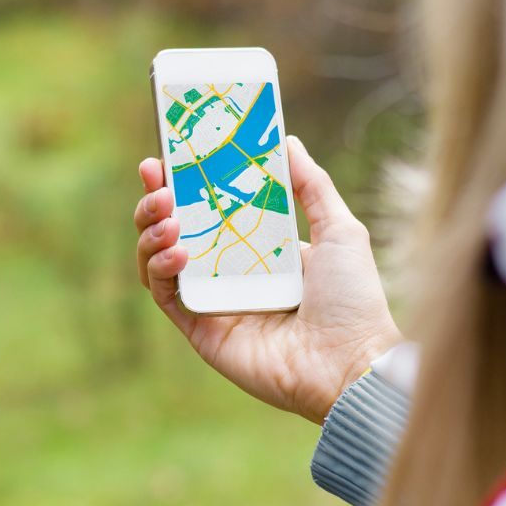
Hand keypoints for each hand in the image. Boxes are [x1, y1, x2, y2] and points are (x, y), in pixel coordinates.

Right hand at [133, 135, 401, 423]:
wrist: (350, 363)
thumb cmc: (354, 301)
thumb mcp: (341, 231)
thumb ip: (313, 186)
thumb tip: (286, 142)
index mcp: (260, 249)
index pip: (211, 208)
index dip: (187, 182)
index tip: (170, 155)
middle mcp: (231, 274)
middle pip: (176, 230)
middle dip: (157, 201)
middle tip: (157, 178)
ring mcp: (214, 303)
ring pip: (159, 261)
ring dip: (151, 232)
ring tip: (167, 216)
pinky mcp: (201, 332)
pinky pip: (166, 296)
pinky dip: (160, 270)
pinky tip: (178, 252)